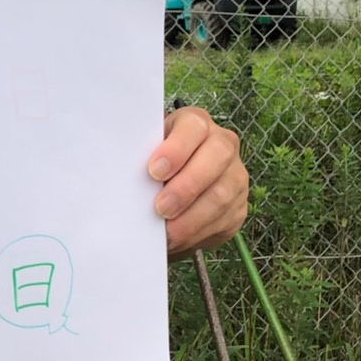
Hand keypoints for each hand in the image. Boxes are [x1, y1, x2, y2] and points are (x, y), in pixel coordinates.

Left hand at [147, 106, 247, 257]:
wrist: (174, 180)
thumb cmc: (154, 160)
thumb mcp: (148, 149)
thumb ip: (141, 154)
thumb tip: (121, 172)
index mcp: (195, 122)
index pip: (193, 127)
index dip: (176, 149)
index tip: (153, 171)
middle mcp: (222, 143)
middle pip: (216, 158)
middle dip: (186, 187)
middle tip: (160, 208)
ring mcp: (235, 175)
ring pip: (222, 195)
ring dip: (192, 217)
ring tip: (166, 232)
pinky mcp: (239, 205)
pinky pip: (225, 220)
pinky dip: (198, 232)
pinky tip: (178, 238)